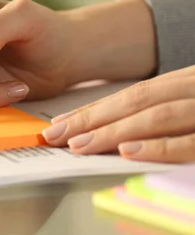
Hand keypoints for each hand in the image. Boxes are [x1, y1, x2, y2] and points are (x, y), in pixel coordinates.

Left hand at [42, 66, 194, 162]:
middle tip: (54, 135)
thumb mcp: (192, 101)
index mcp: (186, 82)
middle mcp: (193, 90)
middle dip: (91, 120)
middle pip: (136, 102)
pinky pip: (189, 141)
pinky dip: (157, 147)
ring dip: (114, 131)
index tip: (59, 123)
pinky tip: (127, 152)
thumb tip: (120, 136)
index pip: (132, 95)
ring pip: (156, 117)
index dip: (93, 110)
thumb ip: (164, 112)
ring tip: (78, 145)